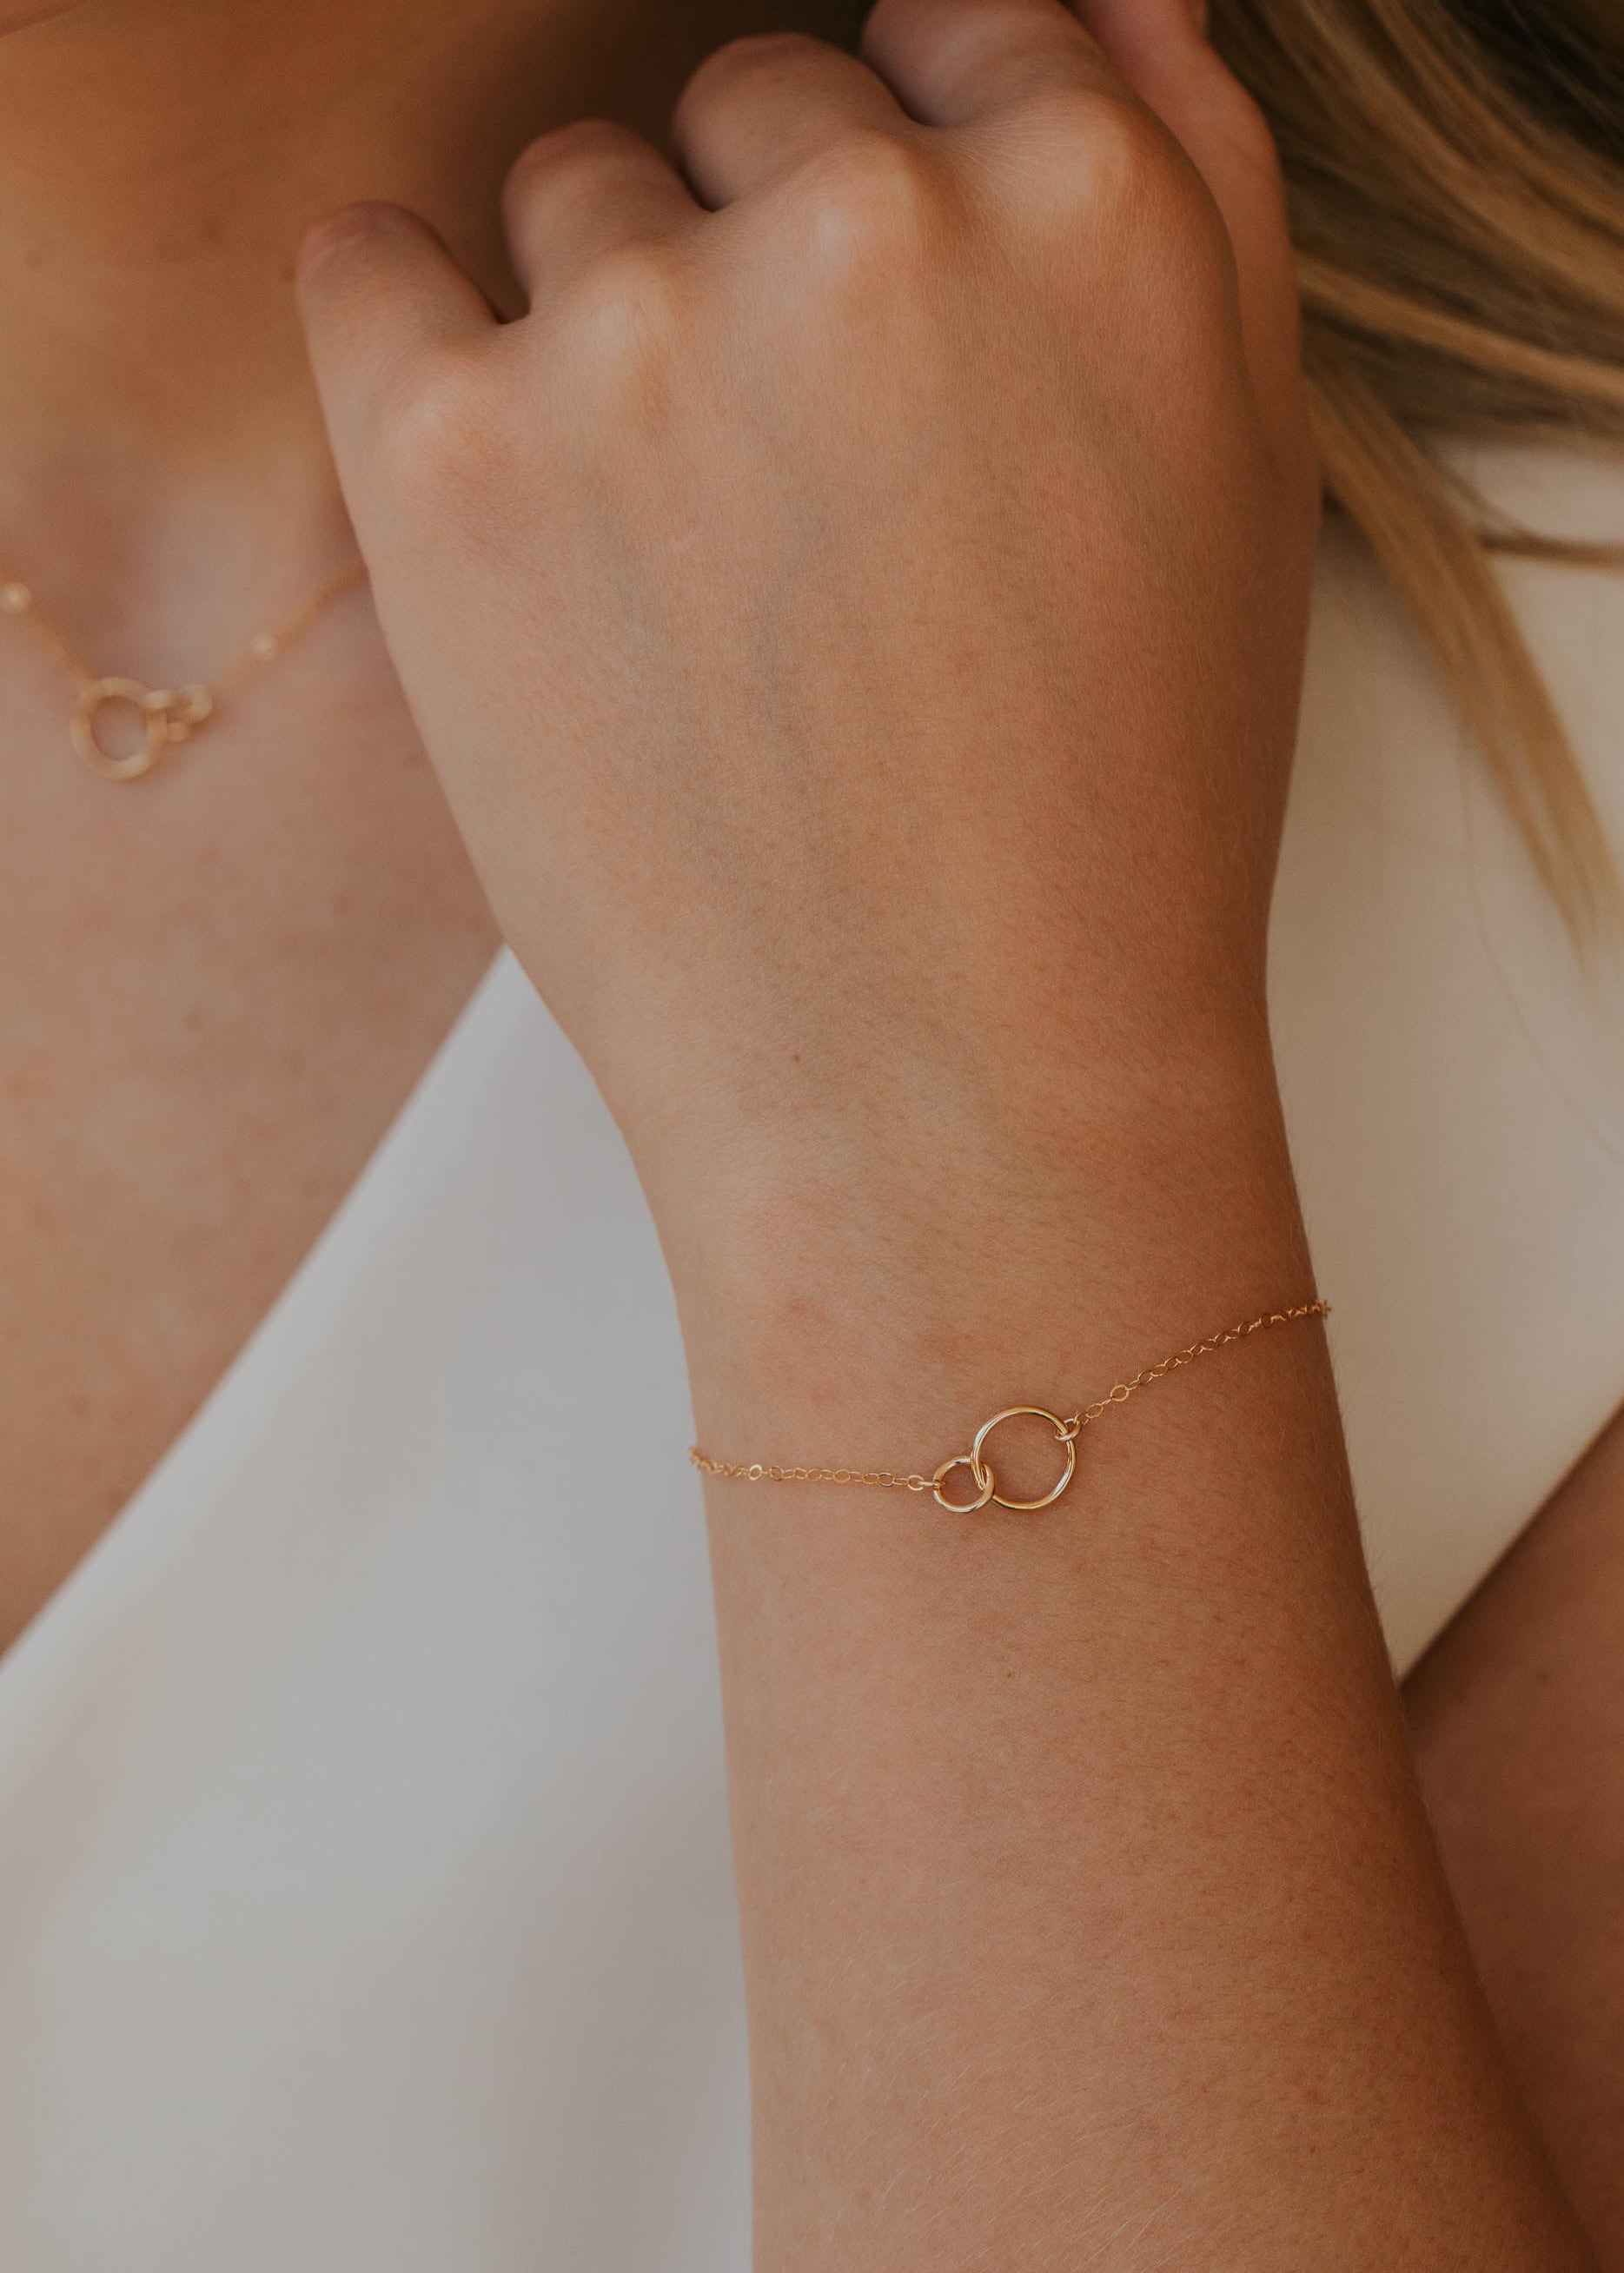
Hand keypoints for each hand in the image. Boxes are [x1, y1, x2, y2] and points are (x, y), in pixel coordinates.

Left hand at [297, 0, 1316, 1220]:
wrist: (954, 1096)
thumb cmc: (1114, 833)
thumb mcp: (1243, 493)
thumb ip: (1191, 206)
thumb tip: (1098, 9)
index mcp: (1093, 209)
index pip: (944, 27)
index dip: (907, 174)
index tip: (876, 316)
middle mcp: (872, 224)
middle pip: (746, 101)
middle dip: (758, 254)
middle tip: (787, 492)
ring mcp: (647, 330)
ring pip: (568, 196)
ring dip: (604, 328)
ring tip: (677, 571)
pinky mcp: (455, 451)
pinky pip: (374, 270)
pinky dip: (417, 348)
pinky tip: (507, 497)